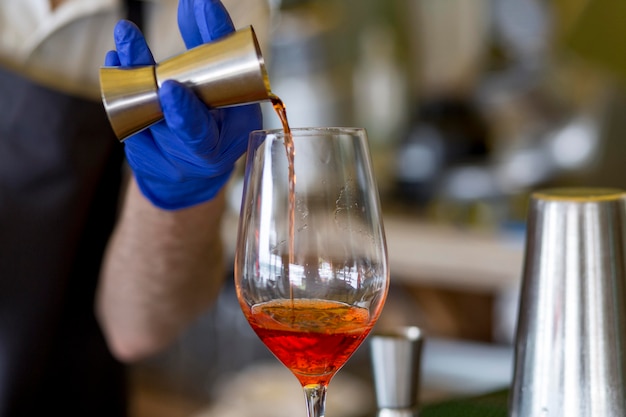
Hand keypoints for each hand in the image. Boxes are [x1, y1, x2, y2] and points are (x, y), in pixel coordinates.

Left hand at [105, 0, 261, 209]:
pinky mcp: (141, 155)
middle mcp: (191, 156)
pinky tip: (117, 61)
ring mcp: (164, 159)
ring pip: (140, 118)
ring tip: (122, 43)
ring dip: (127, 77)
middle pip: (161, 123)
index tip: (169, 87)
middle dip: (145, 79)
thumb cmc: (220, 123)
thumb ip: (214, 48)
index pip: (200, 132)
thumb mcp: (229, 89)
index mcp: (222, 143)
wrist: (197, 173)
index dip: (185, 114)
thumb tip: (197, 1)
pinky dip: (119, 88)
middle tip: (130, 38)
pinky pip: (125, 120)